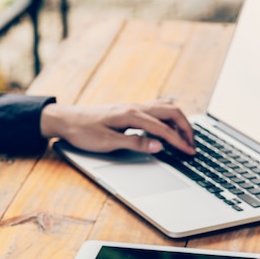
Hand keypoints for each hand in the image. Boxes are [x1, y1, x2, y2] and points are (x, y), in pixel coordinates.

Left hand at [40, 100, 195, 154]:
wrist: (66, 119)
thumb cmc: (84, 132)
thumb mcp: (108, 142)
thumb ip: (135, 144)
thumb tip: (159, 146)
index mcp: (131, 115)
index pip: (164, 128)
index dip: (179, 141)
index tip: (189, 152)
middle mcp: (135, 107)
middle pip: (172, 111)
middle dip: (186, 127)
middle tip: (192, 144)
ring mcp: (133, 106)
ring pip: (166, 108)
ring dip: (179, 121)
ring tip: (185, 137)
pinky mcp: (130, 110)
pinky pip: (157, 110)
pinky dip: (169, 118)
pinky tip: (168, 129)